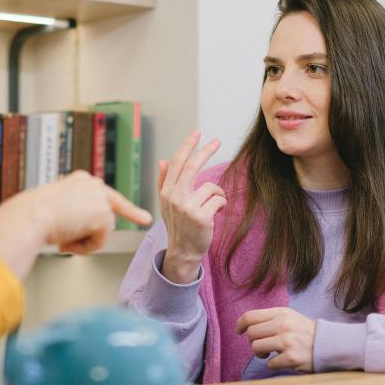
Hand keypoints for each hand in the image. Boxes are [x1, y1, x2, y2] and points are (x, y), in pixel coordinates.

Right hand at [0, 171, 151, 278]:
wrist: (31, 215)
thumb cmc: (35, 216)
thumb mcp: (56, 210)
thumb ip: (73, 217)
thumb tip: (74, 236)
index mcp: (80, 181)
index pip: (105, 194)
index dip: (125, 207)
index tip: (144, 214)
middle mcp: (92, 184)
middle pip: (113, 209)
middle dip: (133, 213)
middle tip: (146, 218)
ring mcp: (99, 197)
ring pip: (103, 230)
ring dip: (85, 240)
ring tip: (63, 240)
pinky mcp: (103, 213)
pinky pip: (101, 240)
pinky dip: (85, 246)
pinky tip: (68, 241)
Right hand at [159, 130, 224, 283]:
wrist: (183, 252)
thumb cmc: (178, 225)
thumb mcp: (167, 203)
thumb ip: (164, 181)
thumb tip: (162, 160)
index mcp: (166, 192)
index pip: (176, 163)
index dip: (187, 146)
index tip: (197, 133)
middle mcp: (174, 197)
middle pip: (192, 166)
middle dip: (205, 151)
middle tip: (217, 141)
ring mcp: (187, 207)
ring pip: (211, 186)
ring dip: (218, 194)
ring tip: (213, 205)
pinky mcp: (201, 216)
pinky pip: (219, 199)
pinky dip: (222, 204)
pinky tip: (216, 213)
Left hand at [236, 308, 316, 372]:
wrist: (330, 345)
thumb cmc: (305, 332)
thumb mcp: (289, 317)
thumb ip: (270, 318)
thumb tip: (246, 325)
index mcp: (281, 313)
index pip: (250, 316)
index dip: (240, 324)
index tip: (239, 331)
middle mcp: (283, 325)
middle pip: (251, 333)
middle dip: (252, 341)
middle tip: (263, 345)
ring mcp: (287, 342)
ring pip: (256, 347)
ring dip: (260, 353)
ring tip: (270, 353)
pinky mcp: (291, 358)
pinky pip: (269, 363)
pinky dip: (274, 364)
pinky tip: (283, 360)